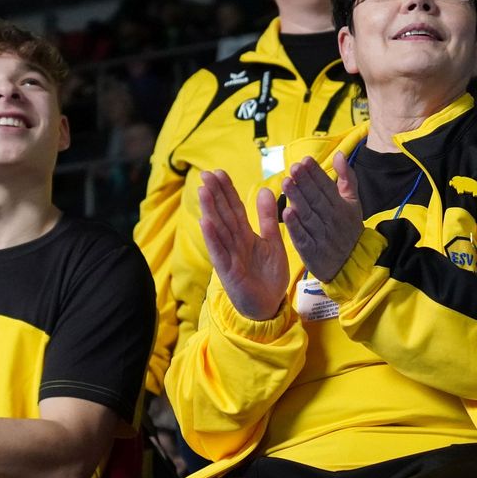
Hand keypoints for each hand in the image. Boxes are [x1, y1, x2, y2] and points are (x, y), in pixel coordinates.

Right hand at [198, 170, 288, 319]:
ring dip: (210, 210)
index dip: (227, 190)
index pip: (234, 208)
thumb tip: (265, 190)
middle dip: (215, 194)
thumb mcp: (273, 242)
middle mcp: (234, 242)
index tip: (219, 172)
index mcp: (245, 234)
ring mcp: (229, 256)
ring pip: (219, 229)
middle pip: (223, 214)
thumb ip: (268, 218)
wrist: (270, 305)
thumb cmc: (269, 275)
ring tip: (203, 191)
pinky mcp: (228, 271)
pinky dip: (213, 237)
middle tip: (206, 174)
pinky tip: (205, 222)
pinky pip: (219, 251)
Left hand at [281, 153, 361, 282]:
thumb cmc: (348, 230)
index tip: (305, 160)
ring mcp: (321, 236)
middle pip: (316, 199)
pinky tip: (286, 212)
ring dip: (297, 199)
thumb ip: (347, 178)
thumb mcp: (353, 203)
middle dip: (305, 182)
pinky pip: (303, 237)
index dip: (316, 173)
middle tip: (293, 168)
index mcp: (341, 206)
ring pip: (308, 215)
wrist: (351, 265)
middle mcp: (332, 220)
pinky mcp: (312, 251)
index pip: (327, 187)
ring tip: (286, 183)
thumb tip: (340, 155)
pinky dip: (295, 226)